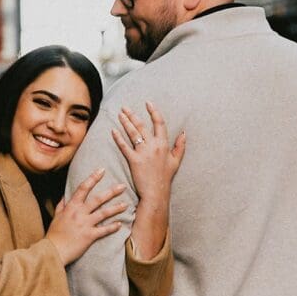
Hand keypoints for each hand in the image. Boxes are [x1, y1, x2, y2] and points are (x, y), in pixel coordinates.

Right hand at [46, 169, 126, 265]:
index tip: (102, 170)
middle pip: (98, 199)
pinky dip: (113, 227)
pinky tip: (120, 224)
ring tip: (126, 204)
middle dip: (112, 191)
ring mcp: (85, 224)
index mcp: (71, 206)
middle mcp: (79, 213)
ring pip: (104, 213)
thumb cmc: (54, 234)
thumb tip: (65, 196)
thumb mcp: (56, 216)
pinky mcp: (89, 236)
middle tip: (122, 186)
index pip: (83, 188)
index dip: (93, 178)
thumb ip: (62, 205)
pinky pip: (104, 230)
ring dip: (116, 208)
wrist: (53, 251)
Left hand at [113, 102, 185, 259]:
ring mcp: (143, 153)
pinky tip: (113, 131)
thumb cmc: (165, 177)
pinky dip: (118, 138)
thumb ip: (180, 146)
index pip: (159, 123)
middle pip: (142, 125)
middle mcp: (153, 146)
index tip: (148, 103)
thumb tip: (183, 132)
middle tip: (124, 107)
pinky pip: (124, 146)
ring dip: (125, 122)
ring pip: (132, 133)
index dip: (153, 112)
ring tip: (119, 114)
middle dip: (132, 115)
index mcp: (163, 144)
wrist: (156, 192)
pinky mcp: (133, 160)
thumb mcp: (176, 161)